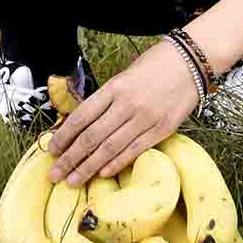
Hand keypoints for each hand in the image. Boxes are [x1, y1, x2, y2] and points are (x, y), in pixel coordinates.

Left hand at [47, 42, 199, 186]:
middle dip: (70, 158)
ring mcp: (145, 118)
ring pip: (110, 148)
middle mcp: (127, 104)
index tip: (52, 150)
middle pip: (91, 137)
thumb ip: (106, 100)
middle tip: (55, 174)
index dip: (64, 136)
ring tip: (73, 180)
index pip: (81, 117)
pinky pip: (134, 150)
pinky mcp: (163, 129)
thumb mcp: (123, 76)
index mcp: (114, 88)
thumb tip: (82, 124)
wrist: (191, 61)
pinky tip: (102, 174)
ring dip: (88, 168)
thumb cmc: (154, 66)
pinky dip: (116, 164)